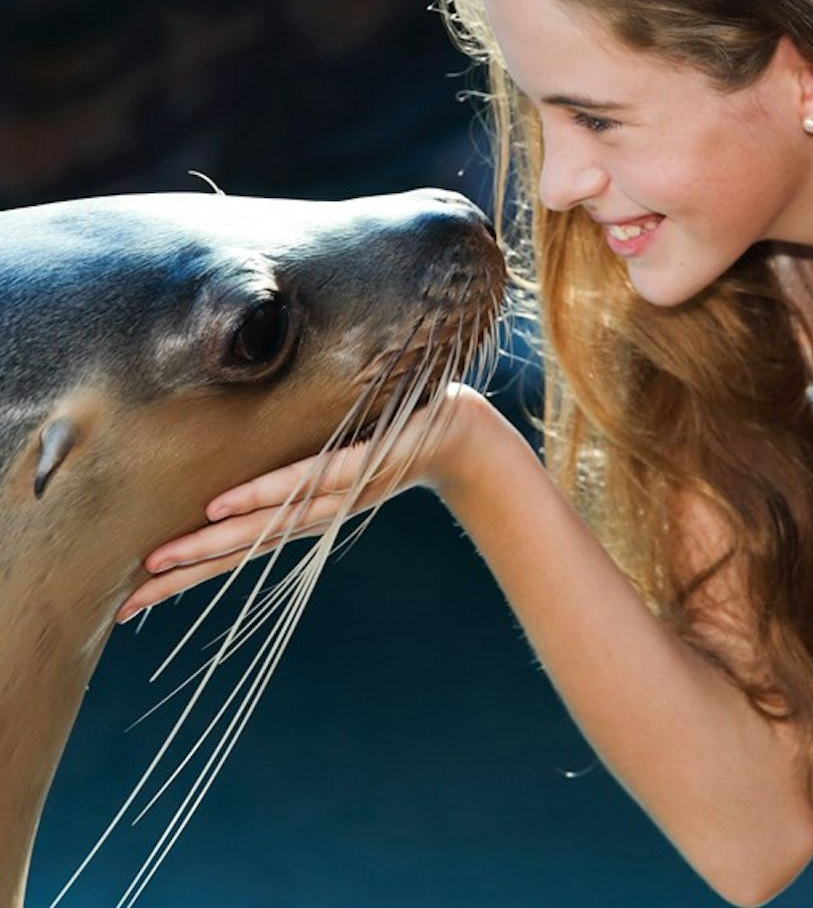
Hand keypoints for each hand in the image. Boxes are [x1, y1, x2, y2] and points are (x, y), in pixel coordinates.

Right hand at [117, 384, 503, 621]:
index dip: (186, 576)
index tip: (130, 603)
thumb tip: (243, 466)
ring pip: (266, 522)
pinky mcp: (365, 462)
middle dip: (184, 574)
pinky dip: (266, 492)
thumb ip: (294, 462)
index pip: (237, 549)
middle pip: (241, 549)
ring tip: (162, 560)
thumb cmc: (390, 437)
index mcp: (305, 511)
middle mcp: (316, 510)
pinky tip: (223, 504)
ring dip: (214, 542)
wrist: (462, 433)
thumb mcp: (334, 452)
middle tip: (127, 601)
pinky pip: (309, 477)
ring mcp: (338, 489)